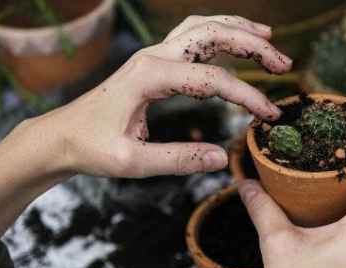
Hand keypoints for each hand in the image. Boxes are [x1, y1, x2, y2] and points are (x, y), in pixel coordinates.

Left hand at [0, 15, 290, 251]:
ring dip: (238, 30)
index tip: (270, 115)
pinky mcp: (154, 61)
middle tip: (284, 64)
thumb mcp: (132, 163)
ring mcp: (153, 55)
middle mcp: (153, 56)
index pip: (212, 80)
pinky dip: (219, 32)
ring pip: (203, 27)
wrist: (61, 136)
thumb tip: (222, 158)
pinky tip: (236, 38)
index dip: (246, 95)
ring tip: (270, 39)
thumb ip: (178, 160)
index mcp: (149, 77)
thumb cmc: (91, 148)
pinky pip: (192, 35)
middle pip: (212, 35)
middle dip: (252, 45)